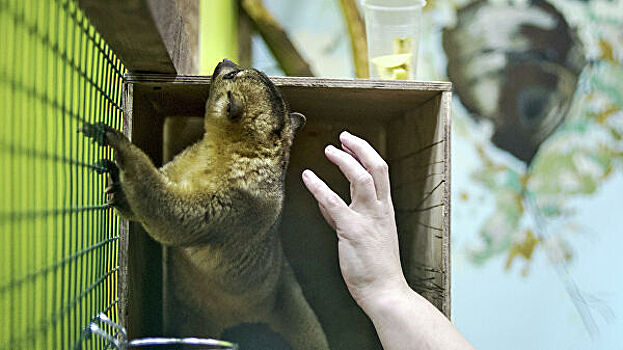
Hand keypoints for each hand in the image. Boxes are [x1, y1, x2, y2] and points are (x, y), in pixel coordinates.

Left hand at [302, 131, 408, 309]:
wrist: (385, 291)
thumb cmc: (375, 266)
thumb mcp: (364, 236)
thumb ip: (344, 216)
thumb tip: (325, 200)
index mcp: (385, 210)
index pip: (380, 173)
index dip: (365, 154)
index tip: (351, 144)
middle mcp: (380, 210)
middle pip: (376, 168)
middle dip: (360, 148)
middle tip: (343, 137)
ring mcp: (368, 219)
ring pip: (361, 178)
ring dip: (344, 160)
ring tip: (328, 150)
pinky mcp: (352, 231)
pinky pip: (334, 203)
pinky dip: (319, 187)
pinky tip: (308, 178)